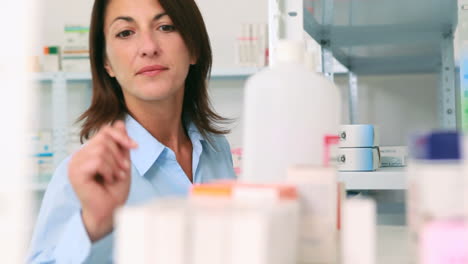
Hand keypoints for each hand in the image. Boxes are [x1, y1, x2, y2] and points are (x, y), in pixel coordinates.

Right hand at [68, 121, 137, 241]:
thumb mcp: (122, 162)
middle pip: (104, 138)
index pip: (104, 131)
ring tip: (115, 177)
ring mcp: (75, 163)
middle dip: (119, 154)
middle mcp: (79, 155)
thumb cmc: (114, 191)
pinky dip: (108, 171)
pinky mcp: (76, 172)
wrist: (110, 211)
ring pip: (101, 149)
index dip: (121, 135)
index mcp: (89, 152)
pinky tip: (107, 181)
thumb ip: (120, 144)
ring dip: (114, 165)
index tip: (135, 146)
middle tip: (122, 170)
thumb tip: (119, 122)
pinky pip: (97, 161)